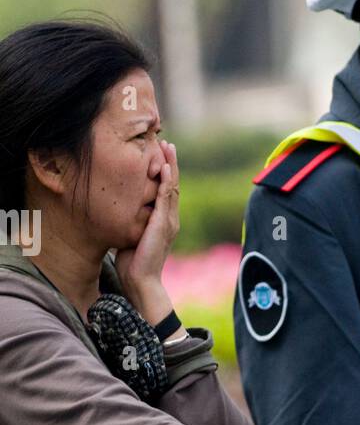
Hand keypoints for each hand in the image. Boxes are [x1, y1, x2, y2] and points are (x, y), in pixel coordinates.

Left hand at [115, 140, 179, 323]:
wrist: (141, 281)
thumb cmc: (133, 263)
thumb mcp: (132, 236)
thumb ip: (132, 222)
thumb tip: (120, 211)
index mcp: (164, 221)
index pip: (167, 191)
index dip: (165, 172)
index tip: (160, 155)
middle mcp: (170, 219)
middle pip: (173, 184)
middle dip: (170, 163)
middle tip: (167, 143)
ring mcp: (169, 221)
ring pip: (172, 187)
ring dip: (170, 166)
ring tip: (167, 148)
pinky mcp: (163, 224)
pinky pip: (166, 197)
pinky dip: (166, 181)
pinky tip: (164, 167)